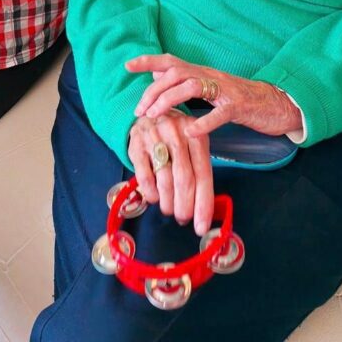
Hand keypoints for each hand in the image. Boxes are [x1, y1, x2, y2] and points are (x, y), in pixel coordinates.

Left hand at [128, 52, 302, 140]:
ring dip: (169, 100)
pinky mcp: (240, 106)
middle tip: (140, 110)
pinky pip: (220, 112)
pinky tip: (191, 130)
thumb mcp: (211, 88)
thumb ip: (187, 83)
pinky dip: (204, 121)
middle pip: (176, 73)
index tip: (128, 65)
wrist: (278, 103)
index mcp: (203, 73)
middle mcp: (211, 76)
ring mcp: (226, 90)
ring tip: (155, 115)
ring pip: (192, 86)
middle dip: (153, 90)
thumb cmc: (242, 99)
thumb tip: (159, 77)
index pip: (171, 61)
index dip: (149, 61)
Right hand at [128, 109, 213, 235]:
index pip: (203, 174)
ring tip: (169, 209)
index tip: (201, 227)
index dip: (203, 204)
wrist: (150, 115)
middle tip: (183, 219)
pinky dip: (151, 193)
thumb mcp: (192, 146)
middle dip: (184, 206)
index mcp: (197, 136)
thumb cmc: (177, 138)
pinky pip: (145, 176)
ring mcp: (156, 138)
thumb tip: (204, 211)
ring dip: (168, 202)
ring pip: (165, 179)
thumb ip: (199, 172)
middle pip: (184, 179)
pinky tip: (155, 198)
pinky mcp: (137, 144)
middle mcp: (178, 134)